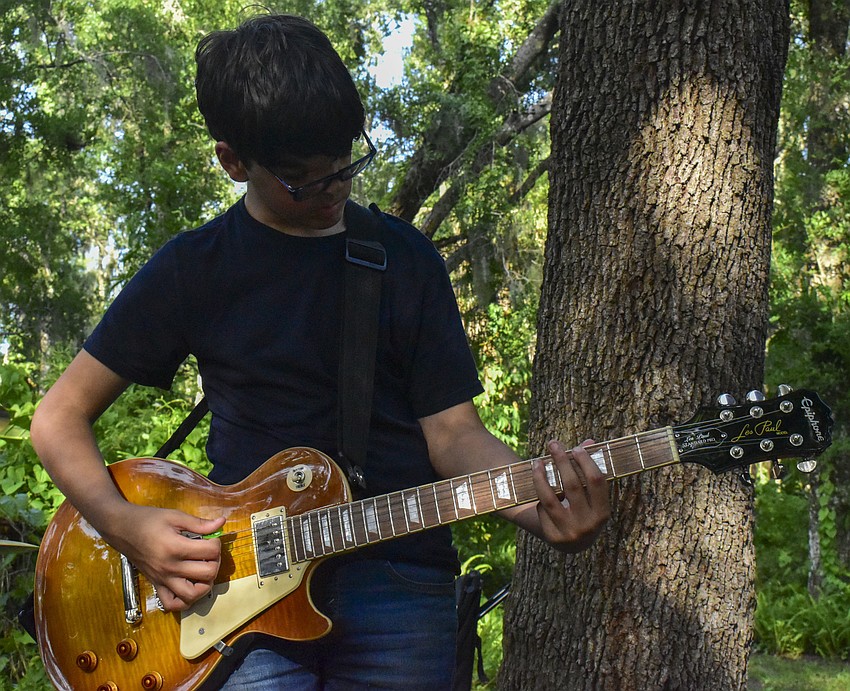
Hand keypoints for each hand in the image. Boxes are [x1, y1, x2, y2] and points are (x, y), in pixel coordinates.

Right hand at [104, 504, 225, 610]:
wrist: (122, 529)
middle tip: (209, 553)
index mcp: (175, 547)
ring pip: (192, 595)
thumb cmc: (147, 520)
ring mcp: (162, 580)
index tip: (211, 538)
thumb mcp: (175, 516)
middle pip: (207, 574)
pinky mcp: (156, 586)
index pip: (210, 551)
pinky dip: (185, 600)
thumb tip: (221, 523)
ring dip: (205, 584)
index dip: (216, 543)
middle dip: (215, 561)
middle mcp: (169, 568)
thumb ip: (199, 523)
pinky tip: (190, 585)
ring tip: (203, 570)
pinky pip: (172, 604)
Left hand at [531, 439, 610, 552]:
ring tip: (537, 461)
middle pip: (572, 485)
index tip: (576, 448)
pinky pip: (542, 509)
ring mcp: (569, 533)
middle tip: (553, 444)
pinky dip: (540, 496)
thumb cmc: (584, 511)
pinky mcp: (552, 537)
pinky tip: (538, 485)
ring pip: (550, 498)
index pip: (596, 481)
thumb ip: (589, 470)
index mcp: (603, 513)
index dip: (586, 462)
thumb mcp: (591, 496)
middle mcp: (588, 525)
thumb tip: (589, 441)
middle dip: (561, 461)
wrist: (573, 544)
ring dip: (541, 476)